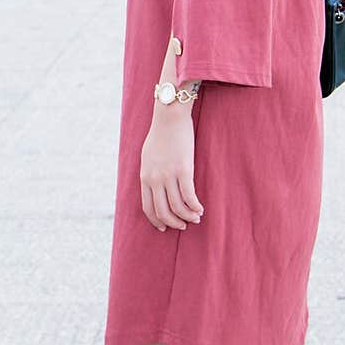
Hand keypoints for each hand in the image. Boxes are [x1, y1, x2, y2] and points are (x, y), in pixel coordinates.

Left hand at [139, 107, 204, 230]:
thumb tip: (154, 187)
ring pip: (178, 207)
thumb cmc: (160, 134)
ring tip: (195, 218)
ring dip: (187, 217)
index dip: (157, 221)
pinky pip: (189, 196)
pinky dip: (195, 207)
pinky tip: (200, 209)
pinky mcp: (184, 169)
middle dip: (174, 223)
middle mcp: (155, 179)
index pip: (148, 208)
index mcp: (145, 177)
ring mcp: (169, 175)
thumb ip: (149, 173)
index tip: (164, 227)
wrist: (169, 116)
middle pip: (163, 211)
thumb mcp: (147, 156)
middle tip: (183, 225)